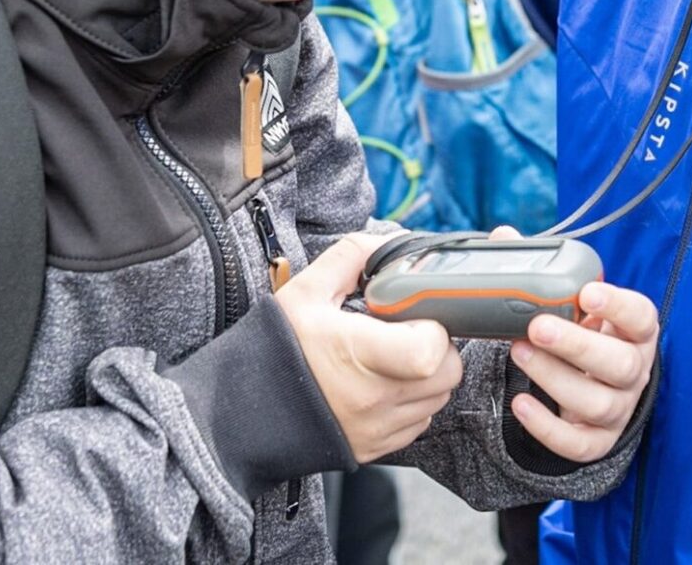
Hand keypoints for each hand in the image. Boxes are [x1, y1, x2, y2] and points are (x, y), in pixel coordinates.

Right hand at [275, 233, 463, 462]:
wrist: (244, 410)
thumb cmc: (276, 348)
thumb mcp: (306, 290)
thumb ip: (352, 256)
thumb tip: (390, 244)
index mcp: (357, 354)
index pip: (429, 352)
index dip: (433, 329)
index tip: (413, 317)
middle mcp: (373, 398)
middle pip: (447, 374)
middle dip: (437, 348)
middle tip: (407, 333)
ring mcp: (377, 428)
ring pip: (438, 399)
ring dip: (428, 375)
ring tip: (392, 357)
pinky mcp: (376, 447)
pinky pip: (419, 422)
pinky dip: (412, 402)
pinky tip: (382, 383)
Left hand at [491, 226, 658, 463]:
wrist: (589, 383)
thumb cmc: (582, 333)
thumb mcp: (573, 303)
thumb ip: (543, 270)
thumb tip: (504, 236)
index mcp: (634, 330)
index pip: (641, 316)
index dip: (618, 306)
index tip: (588, 292)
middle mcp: (634, 370)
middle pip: (619, 363)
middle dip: (577, 345)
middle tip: (537, 327)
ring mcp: (619, 408)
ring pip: (597, 402)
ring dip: (554, 378)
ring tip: (519, 353)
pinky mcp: (597, 440)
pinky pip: (579, 444)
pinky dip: (548, 428)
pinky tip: (520, 405)